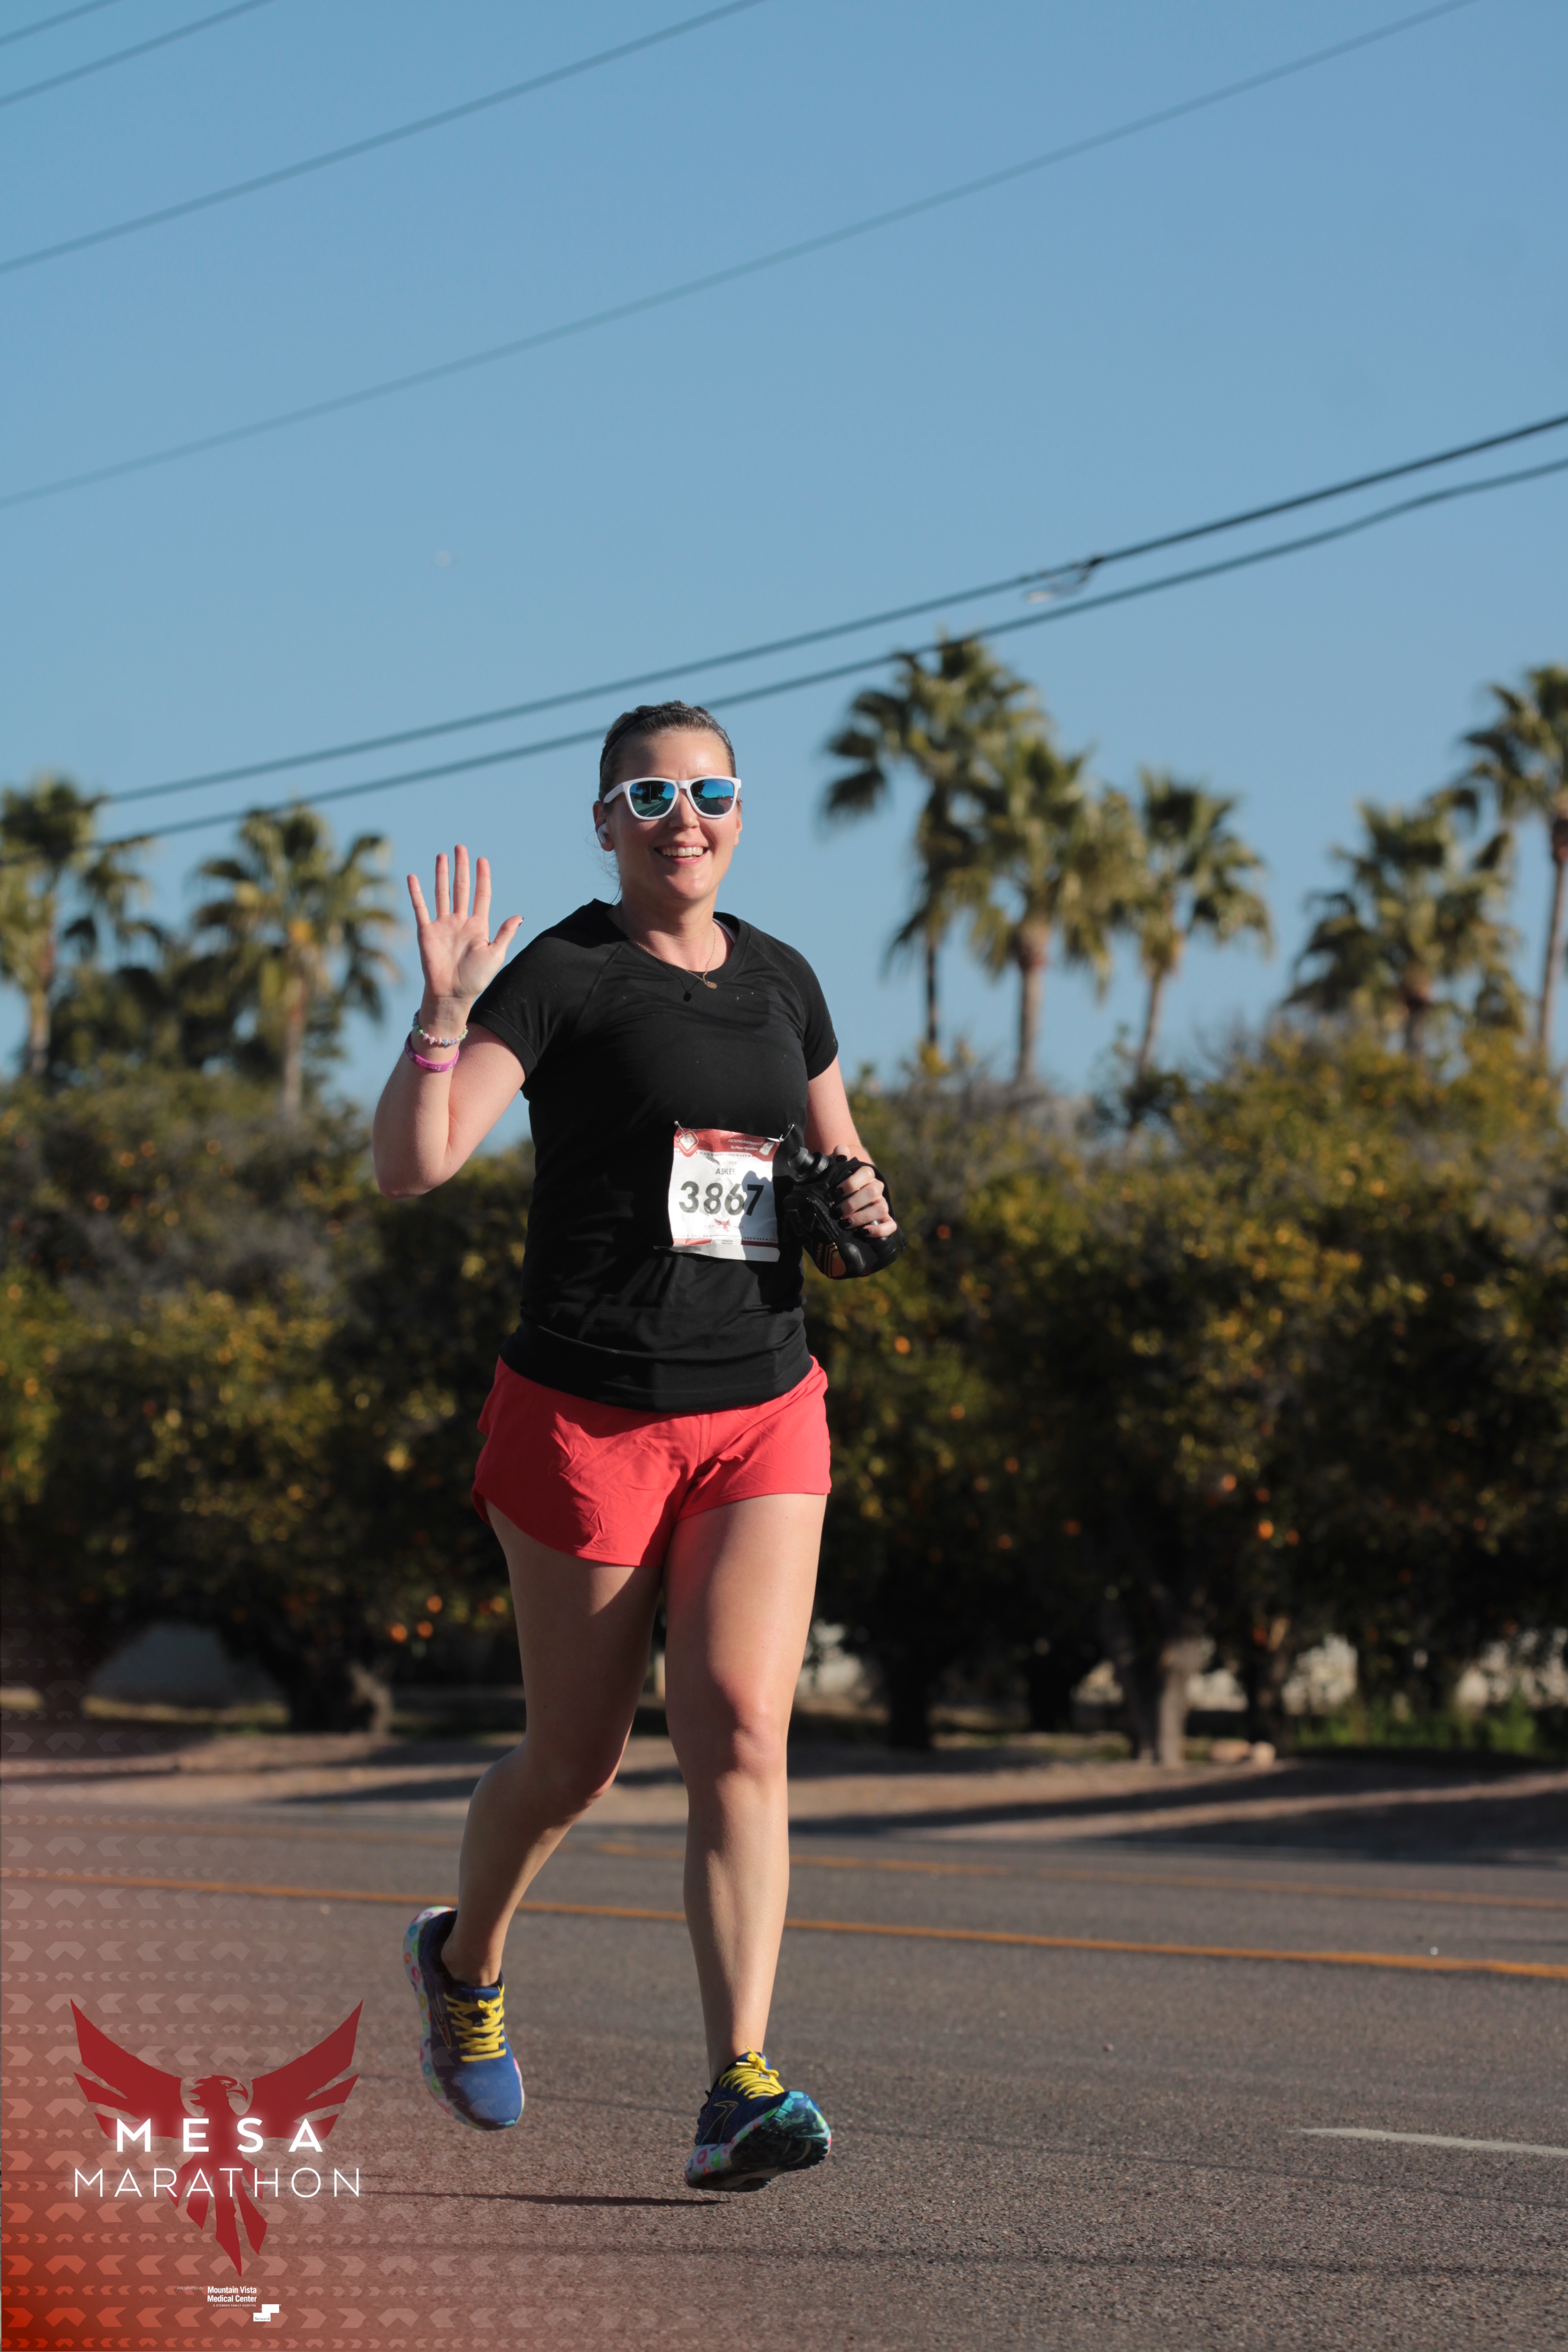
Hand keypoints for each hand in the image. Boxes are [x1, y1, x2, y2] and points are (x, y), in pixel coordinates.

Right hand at [407, 846, 521, 1016]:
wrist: (452, 994)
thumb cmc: (476, 979)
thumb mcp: (495, 955)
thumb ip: (505, 934)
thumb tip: (519, 916)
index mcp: (478, 926)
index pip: (481, 895)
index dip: (482, 877)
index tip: (482, 859)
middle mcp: (460, 921)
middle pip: (461, 888)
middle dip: (461, 868)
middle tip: (460, 847)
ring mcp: (442, 925)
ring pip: (442, 893)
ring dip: (442, 874)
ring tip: (442, 856)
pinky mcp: (426, 931)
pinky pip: (420, 908)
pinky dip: (416, 893)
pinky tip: (413, 877)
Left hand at [838, 1162, 896, 1237]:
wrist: (848, 1191)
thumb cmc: (841, 1179)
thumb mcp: (838, 1167)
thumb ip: (840, 1156)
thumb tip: (841, 1152)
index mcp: (867, 1175)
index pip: (866, 1173)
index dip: (852, 1183)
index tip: (836, 1192)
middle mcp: (876, 1188)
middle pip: (873, 1192)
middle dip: (854, 1203)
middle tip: (837, 1212)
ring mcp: (881, 1204)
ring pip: (881, 1208)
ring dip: (863, 1217)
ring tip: (845, 1223)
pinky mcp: (884, 1219)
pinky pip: (890, 1225)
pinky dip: (880, 1230)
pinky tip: (864, 1232)